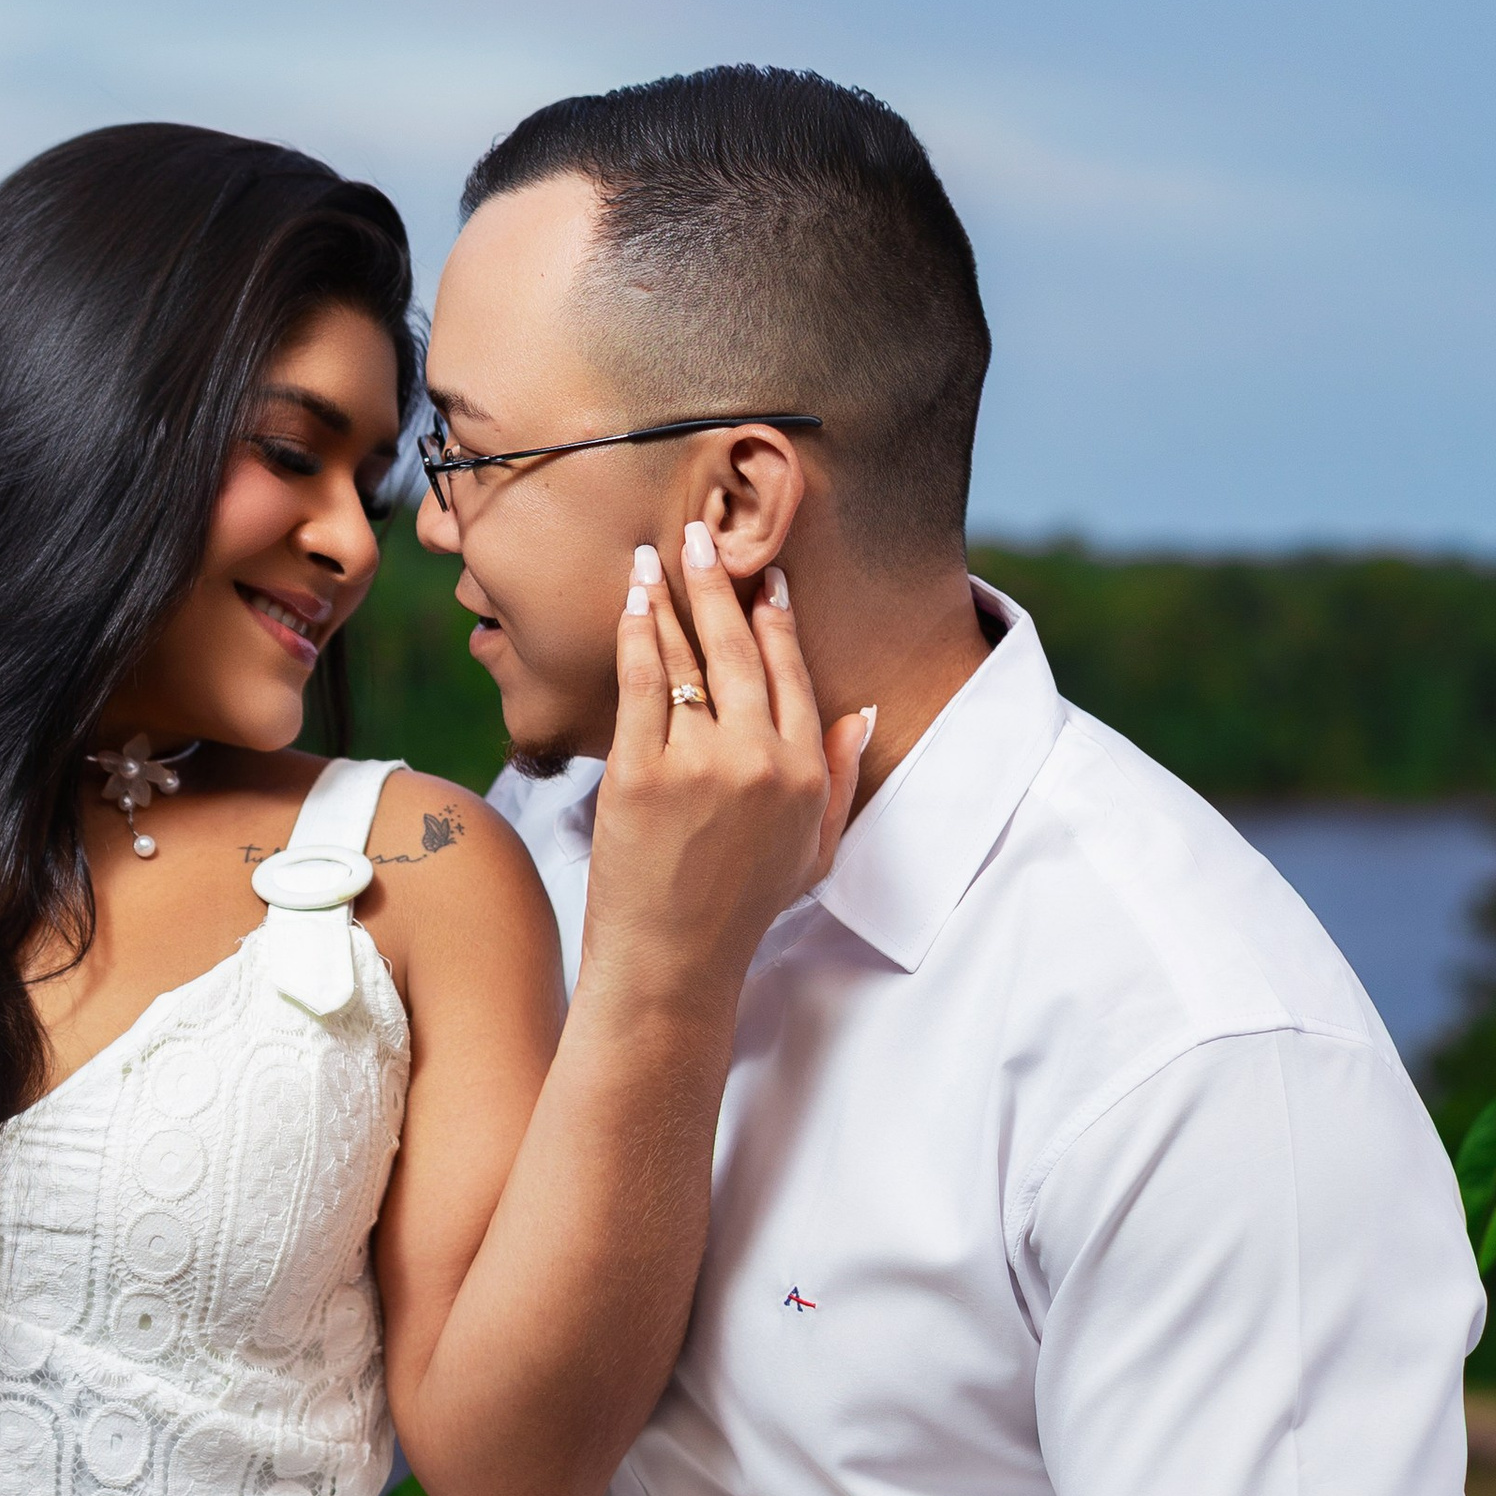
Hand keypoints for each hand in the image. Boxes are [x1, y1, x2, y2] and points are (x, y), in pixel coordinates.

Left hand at [584, 531, 869, 1006]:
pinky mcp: (641, 770)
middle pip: (740, 648)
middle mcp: (760, 758)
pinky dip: (637, 632)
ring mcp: (700, 762)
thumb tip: (862, 710)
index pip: (792, 672)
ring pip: (688, 656)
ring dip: (674, 594)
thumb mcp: (815, 849)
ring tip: (659, 552)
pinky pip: (641, 682)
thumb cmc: (742, 908)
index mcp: (806, 772)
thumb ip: (841, 776)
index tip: (766, 579)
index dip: (776, 619)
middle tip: (703, 534)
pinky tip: (633, 599)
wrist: (672, 961)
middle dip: (722, 582)